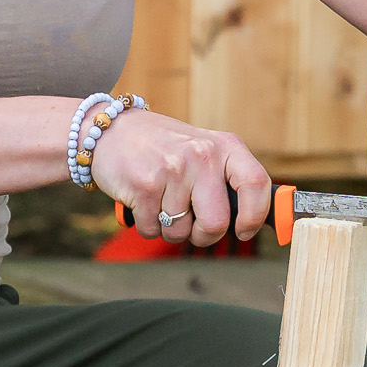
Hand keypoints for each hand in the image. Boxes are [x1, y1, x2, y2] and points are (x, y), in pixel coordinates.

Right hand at [95, 108, 271, 248]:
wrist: (110, 130)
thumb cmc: (162, 147)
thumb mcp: (202, 148)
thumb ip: (227, 179)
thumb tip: (256, 221)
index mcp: (223, 146)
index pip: (256, 184)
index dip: (255, 216)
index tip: (244, 231)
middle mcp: (201, 156)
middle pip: (216, 223)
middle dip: (203, 236)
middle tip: (191, 226)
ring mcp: (172, 171)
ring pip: (180, 232)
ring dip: (169, 229)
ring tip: (160, 202)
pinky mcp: (144, 187)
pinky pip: (153, 231)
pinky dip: (147, 225)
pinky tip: (142, 201)